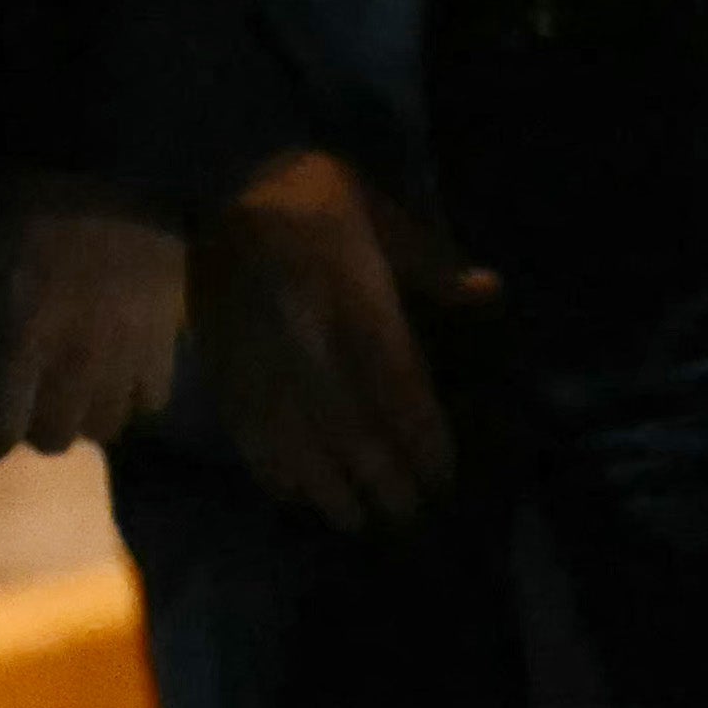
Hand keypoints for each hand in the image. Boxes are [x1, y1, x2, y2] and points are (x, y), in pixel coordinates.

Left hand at [0, 176, 191, 461]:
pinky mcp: (167, 338)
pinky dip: (129, 399)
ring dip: (80, 418)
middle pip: (52, 439)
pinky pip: (152, 401)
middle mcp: (78, 364)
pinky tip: (113, 374)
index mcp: (24, 347)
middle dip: (28, 427)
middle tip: (20, 400)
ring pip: (104, 428)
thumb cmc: (29, 216)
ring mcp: (129, 355)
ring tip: (67, 391)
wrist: (111, 166)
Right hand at [196, 149, 497, 531]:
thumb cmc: (313, 199)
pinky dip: (275, 473)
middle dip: (382, 479)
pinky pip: (249, 434)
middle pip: (350, 428)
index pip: (396, 385)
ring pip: (299, 443)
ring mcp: (261, 361)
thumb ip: (431, 263)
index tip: (443, 475)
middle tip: (408, 515)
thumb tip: (489, 292)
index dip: (421, 437)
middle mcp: (309, 340)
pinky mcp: (223, 370)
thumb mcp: (380, 215)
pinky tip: (295, 498)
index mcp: (353, 300)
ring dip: (330, 490)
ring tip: (358, 523)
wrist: (218, 184)